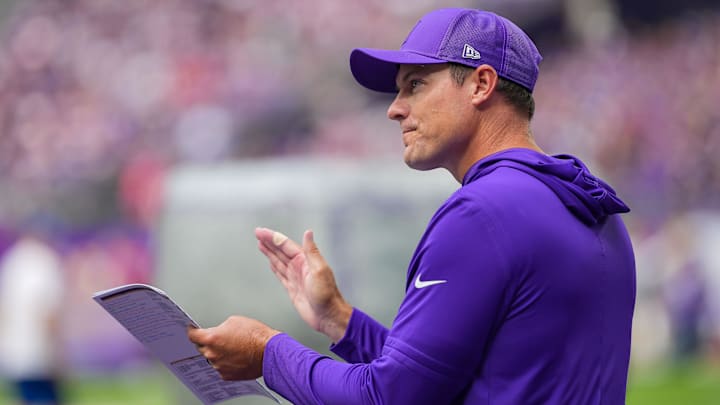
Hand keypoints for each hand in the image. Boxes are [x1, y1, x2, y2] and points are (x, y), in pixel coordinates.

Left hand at [187, 316, 279, 379]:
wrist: (269, 351)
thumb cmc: (256, 335)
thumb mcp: (235, 320)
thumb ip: (220, 327)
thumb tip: (217, 331)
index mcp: (212, 338)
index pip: (192, 335)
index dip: (192, 331)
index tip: (192, 330)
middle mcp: (212, 354)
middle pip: (201, 347)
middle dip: (207, 342)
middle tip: (220, 338)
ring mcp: (219, 366)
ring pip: (212, 358)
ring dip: (218, 353)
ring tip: (234, 347)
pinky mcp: (227, 375)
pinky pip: (221, 367)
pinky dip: (225, 363)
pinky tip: (236, 356)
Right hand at [255, 227, 351, 341]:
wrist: (327, 316)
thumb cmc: (327, 294)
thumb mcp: (319, 270)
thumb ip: (311, 251)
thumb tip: (308, 233)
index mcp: (305, 260)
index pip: (285, 245)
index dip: (272, 237)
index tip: (260, 232)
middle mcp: (300, 266)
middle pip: (280, 251)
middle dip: (269, 242)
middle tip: (257, 233)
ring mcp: (295, 277)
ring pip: (278, 261)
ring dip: (269, 252)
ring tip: (260, 244)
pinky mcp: (292, 288)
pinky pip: (280, 274)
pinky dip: (274, 267)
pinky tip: (270, 262)